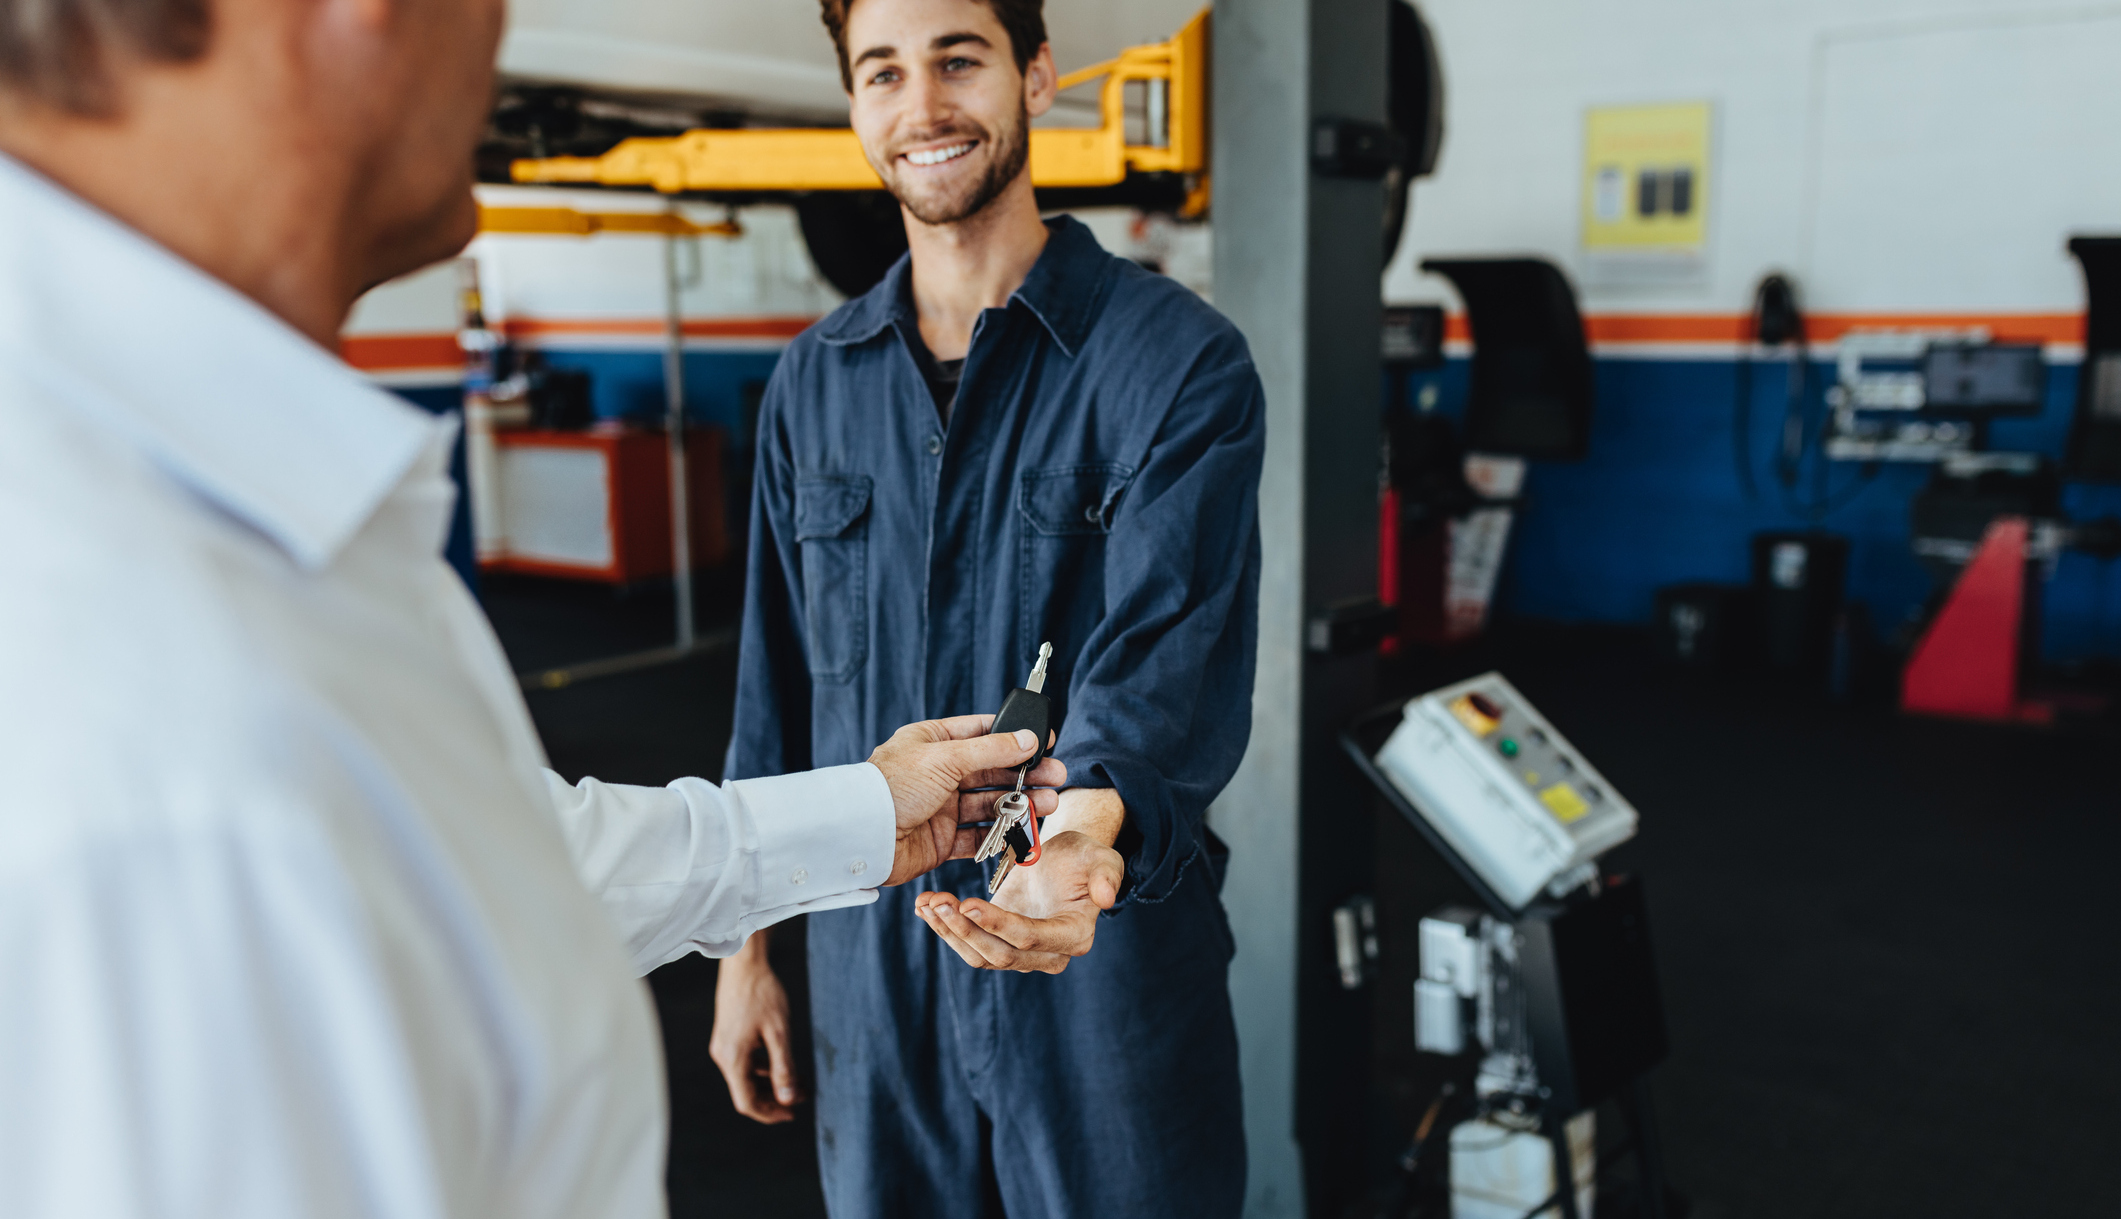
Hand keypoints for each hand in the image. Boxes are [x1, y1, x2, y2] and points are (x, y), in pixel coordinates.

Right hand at [709, 939, 799, 1123]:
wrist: (745, 964)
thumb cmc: (763, 994)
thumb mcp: (780, 1033)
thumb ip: (784, 1068)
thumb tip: (788, 1100)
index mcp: (732, 1059)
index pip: (747, 1102)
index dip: (770, 1113)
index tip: (792, 1114)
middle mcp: (723, 1056)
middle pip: (746, 1092)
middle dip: (774, 1098)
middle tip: (801, 1097)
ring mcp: (723, 1046)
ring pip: (746, 1078)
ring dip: (771, 1083)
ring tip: (798, 1082)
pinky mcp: (728, 1037)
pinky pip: (745, 1063)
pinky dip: (763, 1068)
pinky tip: (782, 1063)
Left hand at [868, 714, 1065, 885]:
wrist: (861, 836)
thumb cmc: (892, 787)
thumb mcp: (945, 758)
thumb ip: (991, 750)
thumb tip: (1028, 739)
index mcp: (933, 743)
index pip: (982, 733)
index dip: (1014, 736)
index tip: (1045, 740)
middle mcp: (938, 773)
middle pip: (992, 771)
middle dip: (1026, 774)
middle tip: (1057, 776)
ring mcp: (941, 808)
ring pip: (990, 803)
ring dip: (1020, 803)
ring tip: (1049, 804)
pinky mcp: (942, 840)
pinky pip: (979, 836)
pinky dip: (1002, 834)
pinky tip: (1025, 831)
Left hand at [912, 830, 1125, 973]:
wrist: (1065, 859)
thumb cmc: (1084, 857)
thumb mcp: (1101, 857)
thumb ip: (1107, 875)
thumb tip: (1107, 898)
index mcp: (1074, 935)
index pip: (1030, 938)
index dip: (998, 925)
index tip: (969, 904)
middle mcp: (1047, 954)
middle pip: (1000, 954)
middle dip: (965, 931)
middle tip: (937, 902)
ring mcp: (1020, 952)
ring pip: (978, 954)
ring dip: (948, 932)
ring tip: (927, 903)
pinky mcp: (997, 942)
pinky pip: (968, 943)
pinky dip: (944, 927)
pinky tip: (924, 906)